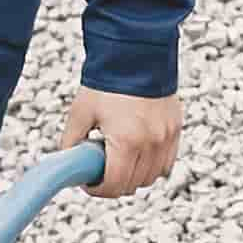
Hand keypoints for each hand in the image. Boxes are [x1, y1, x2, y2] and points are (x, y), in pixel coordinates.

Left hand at [60, 86, 180, 195]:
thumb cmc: (107, 82)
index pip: (114, 185)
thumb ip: (72, 141)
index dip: (97, 190)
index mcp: (126, 142)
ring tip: (119, 160)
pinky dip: (152, 166)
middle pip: (133, 185)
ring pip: (152, 177)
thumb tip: (66, 161)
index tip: (88, 182)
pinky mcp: (175, 130)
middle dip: (113, 184)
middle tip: (100, 171)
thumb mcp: (81, 112)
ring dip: (134, 176)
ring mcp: (166, 138)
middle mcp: (151, 144)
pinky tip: (138, 154)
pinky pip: (166, 163)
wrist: (136, 53)